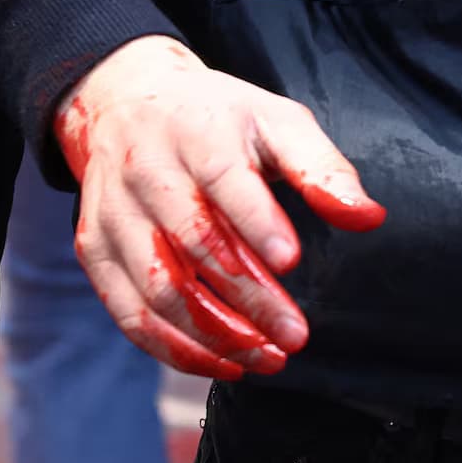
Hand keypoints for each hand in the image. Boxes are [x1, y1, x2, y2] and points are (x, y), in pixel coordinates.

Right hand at [55, 36, 384, 382]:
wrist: (123, 100)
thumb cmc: (217, 119)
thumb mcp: (275, 121)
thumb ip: (322, 168)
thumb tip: (368, 218)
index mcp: (194, 129)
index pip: (222, 177)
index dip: (255, 221)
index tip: (292, 262)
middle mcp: (144, 167)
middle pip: (192, 240)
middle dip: (247, 296)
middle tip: (295, 336)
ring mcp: (112, 210)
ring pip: (155, 284)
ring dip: (212, 333)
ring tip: (266, 358)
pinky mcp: (93, 246)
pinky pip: (127, 310)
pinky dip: (172, 348)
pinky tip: (221, 363)